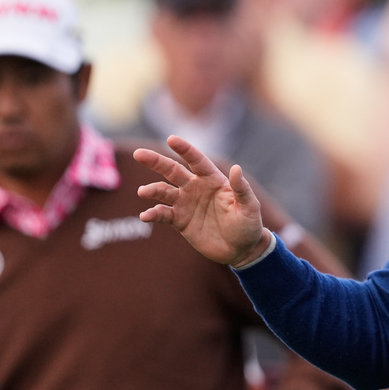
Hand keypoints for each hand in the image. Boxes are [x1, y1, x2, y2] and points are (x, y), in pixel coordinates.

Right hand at [134, 135, 270, 266]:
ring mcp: (186, 204)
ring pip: (164, 192)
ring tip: (143, 192)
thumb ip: (241, 189)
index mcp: (213, 179)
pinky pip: (163, 214)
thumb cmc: (248, 225)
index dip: (184, 149)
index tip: (171, 139)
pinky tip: (145, 216)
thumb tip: (236, 168)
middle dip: (156, 162)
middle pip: (173, 171)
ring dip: (152, 190)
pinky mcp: (180, 221)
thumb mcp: (249, 207)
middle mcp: (196, 188)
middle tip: (138, 154)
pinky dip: (153, 214)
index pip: (196, 160)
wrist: (241, 249)